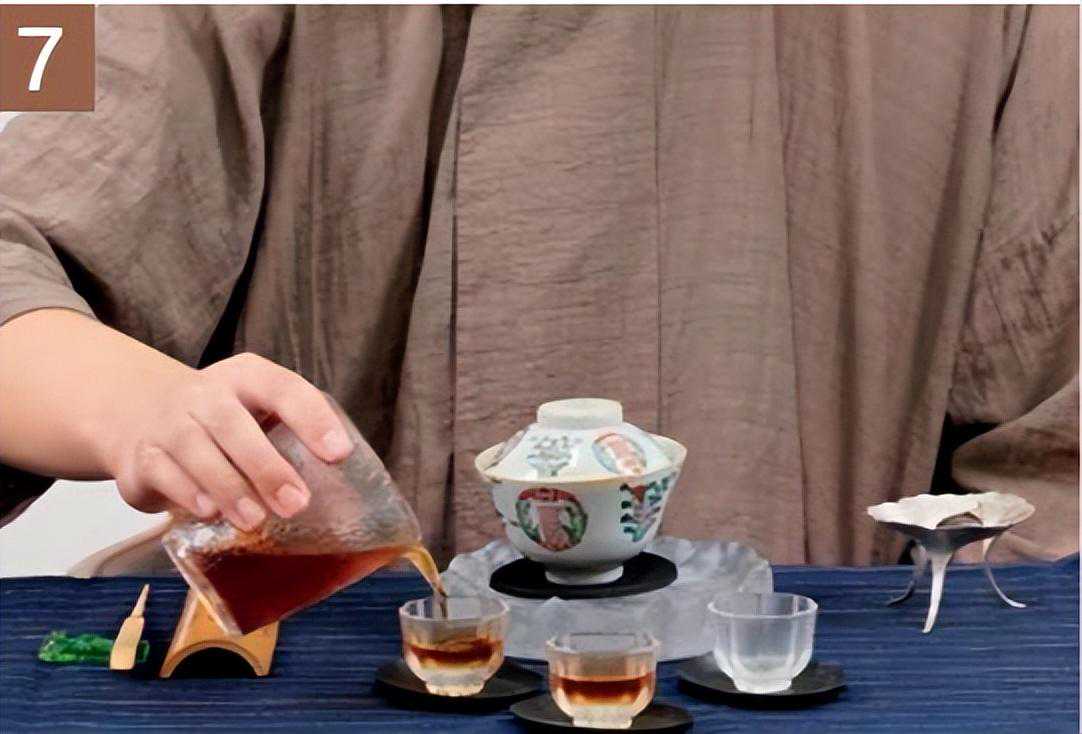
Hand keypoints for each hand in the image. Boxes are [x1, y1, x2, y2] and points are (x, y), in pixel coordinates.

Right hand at [103, 352, 352, 530]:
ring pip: (196, 450)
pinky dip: (186, 492)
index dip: (312, 419)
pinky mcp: (141, 457)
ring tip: (255, 520)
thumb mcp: (257, 413)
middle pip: (233, 424)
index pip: (283, 389)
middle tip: (297, 503)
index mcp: (247, 377)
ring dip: (229, 487)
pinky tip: (209, 511)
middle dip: (267, 467)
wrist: (140, 414)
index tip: (339, 454)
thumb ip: (291, 438)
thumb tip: (341, 490)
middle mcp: (206, 394)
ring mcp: (169, 422)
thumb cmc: (223, 421)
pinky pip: (163, 473)